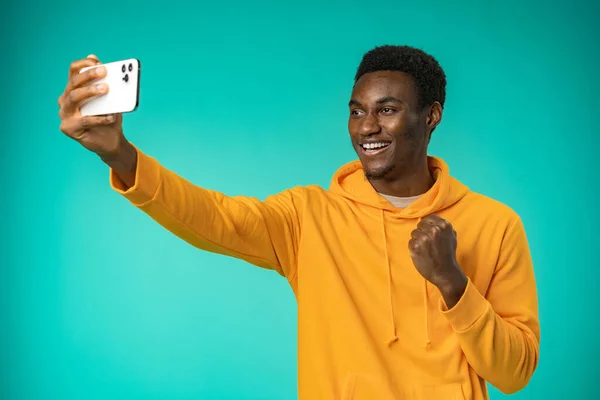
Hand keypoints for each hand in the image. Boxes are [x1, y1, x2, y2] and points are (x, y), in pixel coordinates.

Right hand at [59, 54, 136, 186]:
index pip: (73, 72)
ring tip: (106, 89)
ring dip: (90, 91)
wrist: (111, 141)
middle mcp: (65, 100)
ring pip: (74, 98)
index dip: (83, 65)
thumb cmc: (109, 117)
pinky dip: (99, 117)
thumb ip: (107, 85)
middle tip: (104, 72)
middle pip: (73, 84)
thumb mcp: (111, 99)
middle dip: (89, 76)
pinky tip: (111, 116)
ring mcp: (65, 114)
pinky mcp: (68, 128)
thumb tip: (111, 69)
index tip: (96, 62)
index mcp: (73, 90)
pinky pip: (84, 120)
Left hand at [409, 214, 466, 307]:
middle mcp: (434, 230)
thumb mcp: (451, 237)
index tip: (430, 233)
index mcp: (444, 226)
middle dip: (422, 233)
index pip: (429, 218)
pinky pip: (410, 242)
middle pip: (420, 225)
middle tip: (428, 244)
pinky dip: (414, 248)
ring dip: (417, 241)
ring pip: (414, 233)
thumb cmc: (448, 255)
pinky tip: (421, 254)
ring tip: (425, 250)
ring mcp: (424, 238)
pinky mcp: (415, 246)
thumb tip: (434, 219)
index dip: (428, 225)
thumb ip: (443, 227)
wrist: (445, 273)